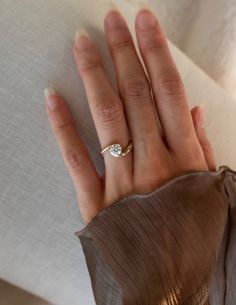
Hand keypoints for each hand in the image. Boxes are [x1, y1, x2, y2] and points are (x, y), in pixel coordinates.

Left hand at [45, 8, 215, 223]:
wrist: (167, 283)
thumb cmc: (191, 233)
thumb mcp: (210, 189)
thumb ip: (202, 146)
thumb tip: (190, 108)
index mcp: (185, 157)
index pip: (167, 90)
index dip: (155, 52)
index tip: (144, 22)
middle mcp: (153, 162)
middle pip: (136, 94)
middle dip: (123, 52)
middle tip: (112, 19)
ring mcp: (121, 181)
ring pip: (106, 117)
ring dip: (93, 75)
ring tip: (82, 43)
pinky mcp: (96, 202)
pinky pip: (76, 159)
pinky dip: (62, 127)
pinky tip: (52, 97)